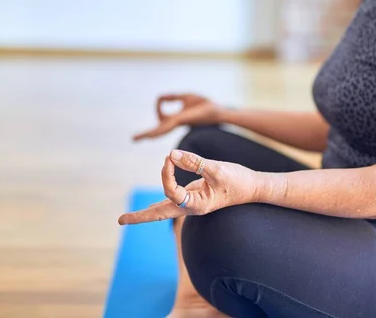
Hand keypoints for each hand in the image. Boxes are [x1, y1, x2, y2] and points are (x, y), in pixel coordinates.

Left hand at [118, 150, 263, 224]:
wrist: (254, 188)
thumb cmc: (239, 181)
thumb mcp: (217, 169)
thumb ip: (194, 162)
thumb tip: (172, 154)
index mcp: (196, 205)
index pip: (171, 192)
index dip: (166, 174)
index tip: (169, 157)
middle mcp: (191, 207)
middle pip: (160, 214)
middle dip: (141, 217)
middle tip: (121, 220)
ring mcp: (191, 202)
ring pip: (165, 207)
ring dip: (147, 211)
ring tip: (128, 218)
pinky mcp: (194, 195)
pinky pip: (173, 197)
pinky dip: (161, 195)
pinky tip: (152, 202)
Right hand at [133, 94, 221, 140]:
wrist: (216, 110)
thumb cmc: (204, 104)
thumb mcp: (185, 97)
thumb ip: (172, 97)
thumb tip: (159, 97)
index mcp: (176, 118)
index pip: (161, 117)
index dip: (159, 105)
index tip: (161, 99)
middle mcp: (175, 123)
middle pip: (157, 130)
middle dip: (146, 134)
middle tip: (133, 139)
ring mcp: (177, 123)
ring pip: (159, 130)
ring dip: (147, 133)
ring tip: (136, 138)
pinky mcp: (180, 120)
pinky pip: (166, 125)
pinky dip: (157, 130)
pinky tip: (149, 135)